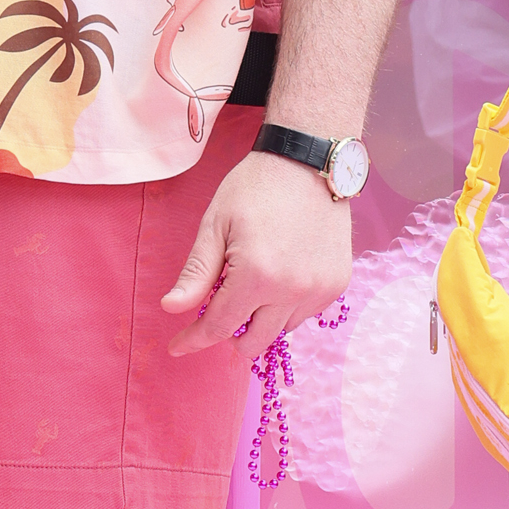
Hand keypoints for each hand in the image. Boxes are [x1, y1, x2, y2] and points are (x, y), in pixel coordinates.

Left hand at [163, 149, 359, 360]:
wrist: (308, 161)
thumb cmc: (254, 188)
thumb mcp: (215, 225)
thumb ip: (196, 273)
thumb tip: (171, 309)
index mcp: (256, 276)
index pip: (219, 327)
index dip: (194, 339)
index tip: (177, 347)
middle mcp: (292, 290)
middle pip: (252, 342)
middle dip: (229, 333)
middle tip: (217, 308)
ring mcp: (319, 289)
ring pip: (280, 330)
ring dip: (260, 317)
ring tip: (253, 281)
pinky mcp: (337, 283)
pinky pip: (304, 314)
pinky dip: (286, 306)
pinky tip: (279, 276)